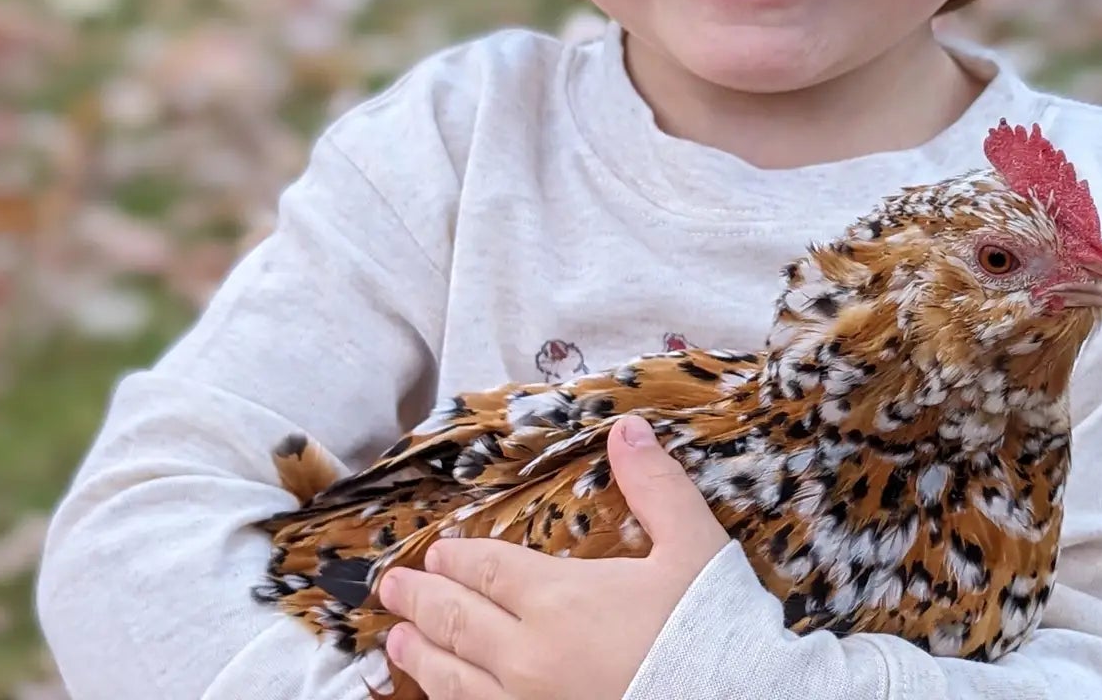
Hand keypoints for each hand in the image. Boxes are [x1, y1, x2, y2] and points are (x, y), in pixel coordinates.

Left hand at [378, 414, 729, 699]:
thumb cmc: (709, 630)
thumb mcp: (691, 545)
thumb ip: (654, 485)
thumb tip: (626, 428)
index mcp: (561, 598)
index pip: (489, 570)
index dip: (458, 558)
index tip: (435, 550)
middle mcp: (530, 657)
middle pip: (459, 622)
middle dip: (422, 600)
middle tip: (391, 588)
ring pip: (455, 680)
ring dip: (422, 656)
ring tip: (398, 641)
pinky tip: (442, 696)